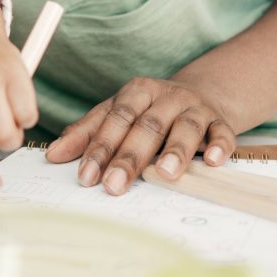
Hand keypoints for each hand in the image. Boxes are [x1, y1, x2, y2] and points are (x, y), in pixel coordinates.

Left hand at [45, 76, 237, 194]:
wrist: (201, 92)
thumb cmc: (149, 110)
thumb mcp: (117, 113)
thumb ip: (87, 132)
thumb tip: (53, 155)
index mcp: (137, 91)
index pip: (115, 118)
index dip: (100, 147)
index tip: (86, 176)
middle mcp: (166, 96)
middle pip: (146, 126)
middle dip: (129, 157)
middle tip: (114, 185)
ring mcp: (195, 108)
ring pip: (185, 127)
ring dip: (175, 151)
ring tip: (165, 174)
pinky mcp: (221, 122)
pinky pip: (222, 133)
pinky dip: (219, 146)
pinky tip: (213, 161)